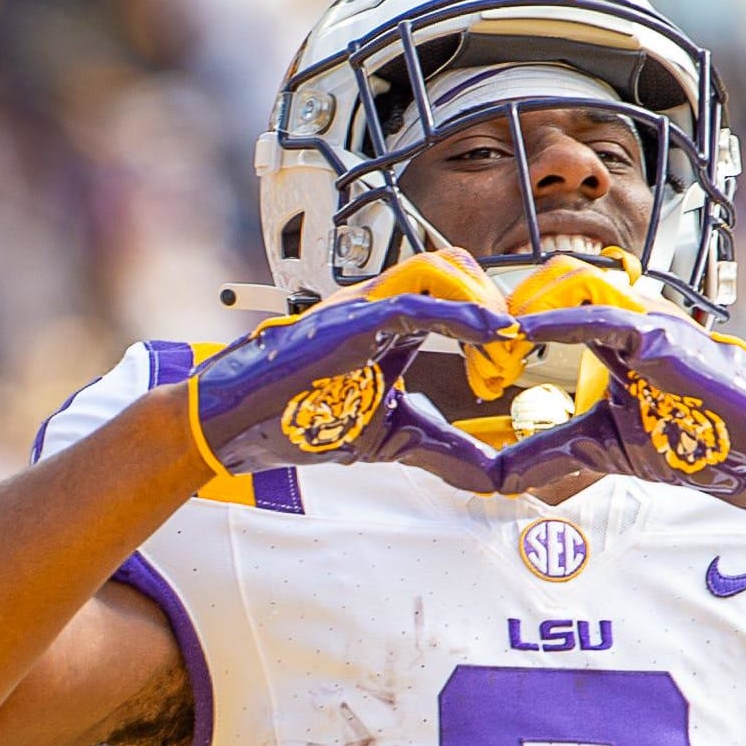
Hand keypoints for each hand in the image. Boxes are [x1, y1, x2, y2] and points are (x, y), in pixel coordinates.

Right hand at [188, 251, 520, 490]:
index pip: (454, 291)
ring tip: (497, 350)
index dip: (489, 319)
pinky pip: (418, 300)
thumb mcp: (393, 436)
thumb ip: (442, 446)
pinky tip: (492, 332)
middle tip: (505, 361)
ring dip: (482, 306)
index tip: (508, 360)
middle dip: (494, 309)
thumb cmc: (296, 418)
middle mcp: (378, 304)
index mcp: (386, 323)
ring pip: (442, 267)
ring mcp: (364, 306)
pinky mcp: (354, 319)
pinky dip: (463, 313)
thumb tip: (493, 477)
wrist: (236, 420)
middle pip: (457, 268)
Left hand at [494, 305, 745, 512]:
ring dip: (524, 311)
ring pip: (568, 280)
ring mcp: (646, 319)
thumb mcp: (601, 446)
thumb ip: (547, 451)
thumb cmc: (696, 442)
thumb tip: (493, 476)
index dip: (504, 325)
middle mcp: (627, 314)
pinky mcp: (661, 337)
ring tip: (500, 355)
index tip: (479, 368)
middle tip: (483, 366)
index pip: (544, 302)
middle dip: (504, 313)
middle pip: (546, 279)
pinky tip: (523, 335)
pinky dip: (557, 321)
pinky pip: (601, 315)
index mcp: (611, 330)